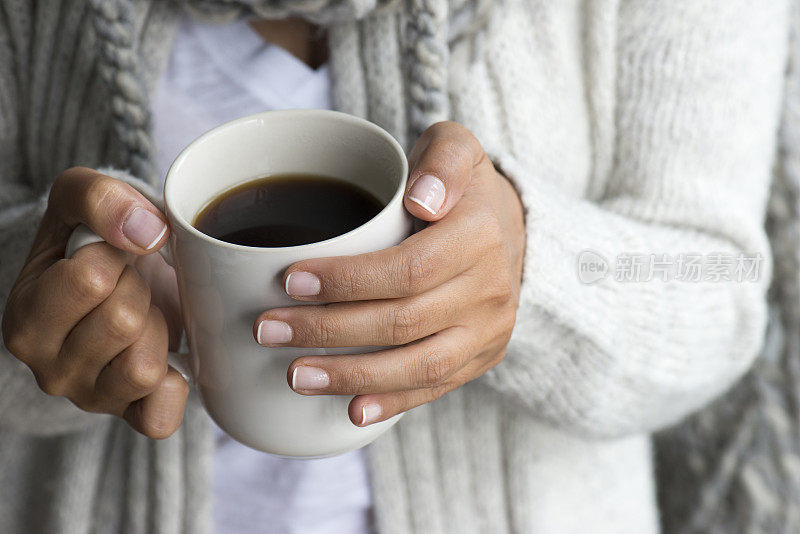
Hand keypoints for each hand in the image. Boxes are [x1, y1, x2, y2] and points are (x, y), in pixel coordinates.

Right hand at [1, 167, 187, 438]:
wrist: (115, 280)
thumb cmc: (93, 243)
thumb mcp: (79, 199)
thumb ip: (99, 198)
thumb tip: (147, 232)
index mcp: (25, 318)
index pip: (90, 279)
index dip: (117, 255)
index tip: (110, 256)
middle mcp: (49, 369)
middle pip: (123, 322)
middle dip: (139, 291)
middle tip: (129, 286)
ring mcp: (90, 398)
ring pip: (143, 367)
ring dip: (157, 331)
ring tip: (142, 317)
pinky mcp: (129, 416)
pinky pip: (159, 417)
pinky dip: (174, 385)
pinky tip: (165, 357)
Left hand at [253, 122, 524, 425]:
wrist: (508, 228)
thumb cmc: (460, 187)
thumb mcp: (455, 148)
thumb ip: (441, 160)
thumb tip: (422, 200)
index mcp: (479, 235)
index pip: (407, 268)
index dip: (346, 281)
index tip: (289, 281)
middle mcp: (490, 288)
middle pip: (403, 321)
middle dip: (328, 330)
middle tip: (268, 330)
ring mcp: (488, 329)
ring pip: (419, 365)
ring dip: (352, 375)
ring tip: (296, 375)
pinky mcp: (481, 357)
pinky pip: (438, 387)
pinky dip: (393, 401)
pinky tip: (352, 410)